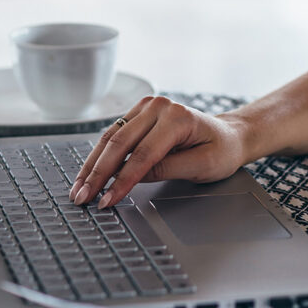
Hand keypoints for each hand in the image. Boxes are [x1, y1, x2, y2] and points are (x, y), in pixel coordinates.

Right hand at [69, 95, 247, 207]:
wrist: (229, 135)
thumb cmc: (221, 150)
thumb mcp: (202, 165)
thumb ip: (168, 169)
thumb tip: (133, 177)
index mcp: (178, 117)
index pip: (143, 154)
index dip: (122, 180)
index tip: (106, 200)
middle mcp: (159, 106)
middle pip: (120, 143)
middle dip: (98, 174)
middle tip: (82, 198)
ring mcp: (147, 107)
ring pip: (111, 137)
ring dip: (93, 164)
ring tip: (78, 189)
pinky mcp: (139, 113)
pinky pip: (115, 134)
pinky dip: (100, 154)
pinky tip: (89, 173)